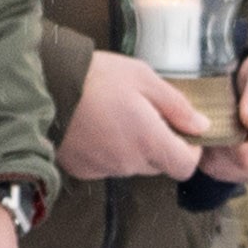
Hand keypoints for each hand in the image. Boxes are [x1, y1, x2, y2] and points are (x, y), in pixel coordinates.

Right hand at [61, 48, 209, 183]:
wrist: (45, 87)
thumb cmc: (96, 77)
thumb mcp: (144, 78)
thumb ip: (177, 105)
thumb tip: (202, 126)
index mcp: (149, 141)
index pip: (185, 167)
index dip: (188, 151)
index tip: (180, 131)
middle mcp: (128, 162)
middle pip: (156, 164)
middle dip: (157, 144)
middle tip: (142, 114)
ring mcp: (102, 168)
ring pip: (130, 164)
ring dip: (130, 147)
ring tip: (112, 117)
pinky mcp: (81, 169)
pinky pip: (104, 165)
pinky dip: (105, 151)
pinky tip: (93, 128)